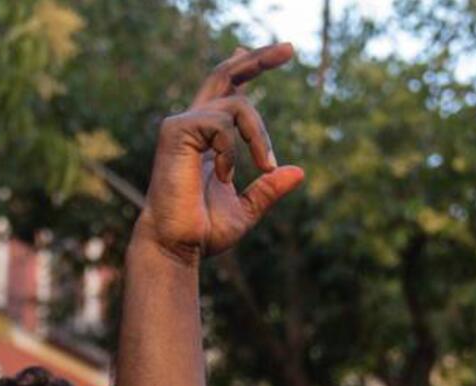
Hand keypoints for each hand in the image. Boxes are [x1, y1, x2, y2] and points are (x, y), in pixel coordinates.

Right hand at [135, 45, 306, 262]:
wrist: (177, 246)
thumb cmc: (203, 232)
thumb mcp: (246, 209)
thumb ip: (268, 190)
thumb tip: (299, 172)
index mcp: (207, 139)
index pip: (227, 92)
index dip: (247, 69)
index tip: (276, 55)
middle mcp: (193, 125)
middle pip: (226, 73)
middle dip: (259, 59)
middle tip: (291, 49)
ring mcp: (182, 125)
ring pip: (238, 104)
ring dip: (259, 136)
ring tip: (263, 166)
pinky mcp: (176, 130)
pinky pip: (223, 124)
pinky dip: (233, 151)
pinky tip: (223, 175)